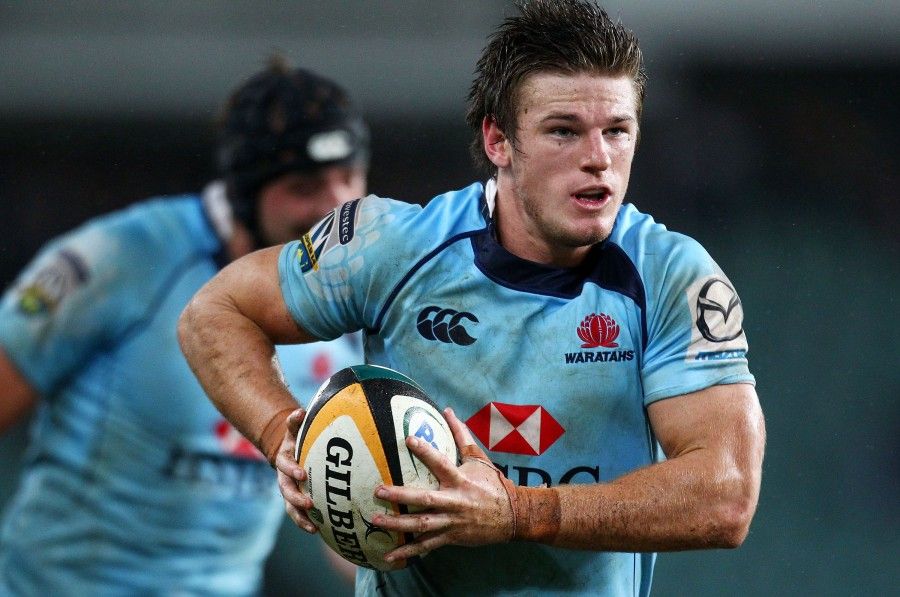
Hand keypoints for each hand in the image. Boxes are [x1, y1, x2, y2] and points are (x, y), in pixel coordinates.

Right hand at [274, 408, 317, 532]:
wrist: (287, 450)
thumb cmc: (296, 438)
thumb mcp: (294, 428)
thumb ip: (295, 421)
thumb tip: (300, 412)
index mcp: (284, 459)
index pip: (285, 465)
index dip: (292, 469)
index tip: (303, 474)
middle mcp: (283, 478)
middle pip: (286, 490)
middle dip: (296, 497)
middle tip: (310, 502)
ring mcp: (289, 491)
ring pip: (290, 507)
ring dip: (300, 517)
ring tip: (312, 527)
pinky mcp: (295, 500)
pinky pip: (298, 514)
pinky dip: (305, 522)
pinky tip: (318, 531)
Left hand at [372, 407, 514, 562]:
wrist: (513, 516)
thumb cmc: (493, 484)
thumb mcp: (479, 459)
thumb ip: (461, 435)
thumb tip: (447, 411)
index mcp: (461, 480)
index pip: (441, 463)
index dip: (425, 451)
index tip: (408, 440)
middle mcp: (455, 501)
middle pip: (424, 499)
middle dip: (400, 495)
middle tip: (379, 490)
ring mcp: (452, 522)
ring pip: (422, 525)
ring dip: (398, 524)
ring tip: (376, 520)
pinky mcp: (451, 537)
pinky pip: (427, 546)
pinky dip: (408, 552)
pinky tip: (389, 556)